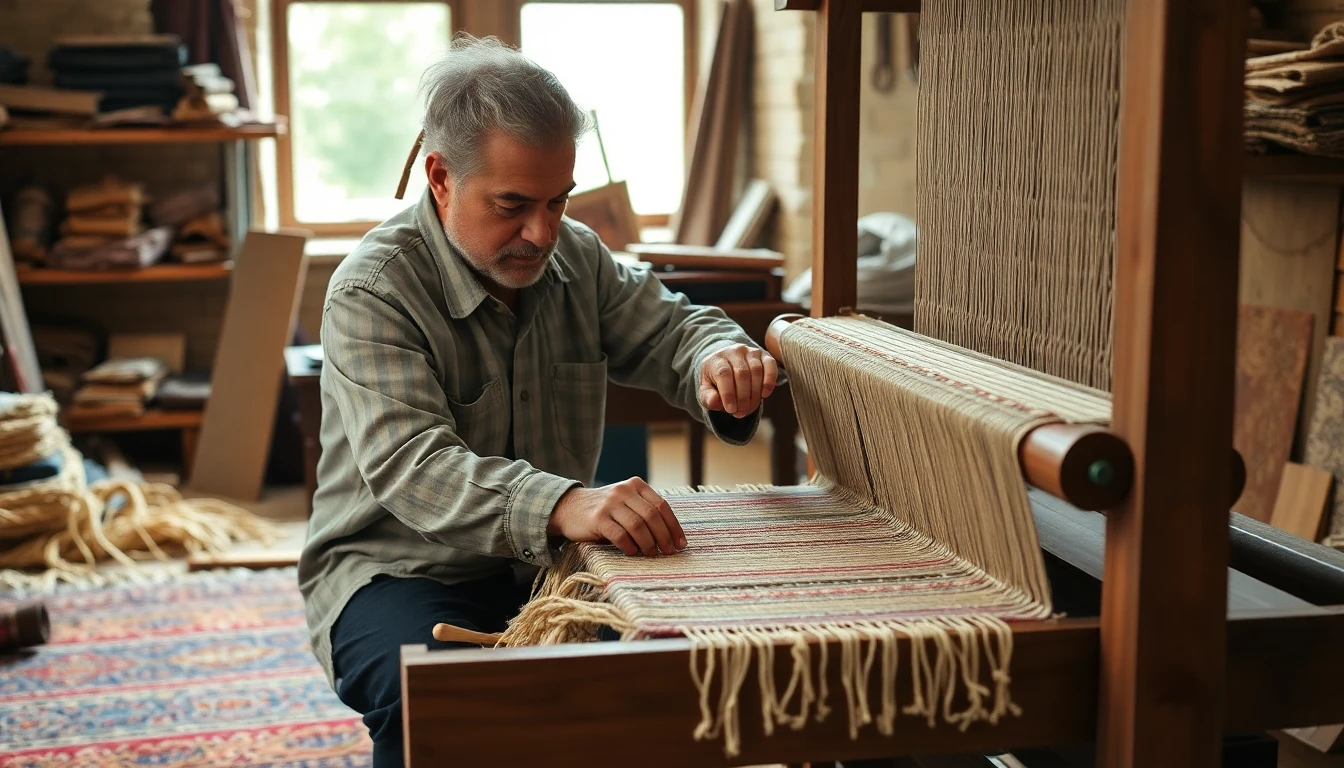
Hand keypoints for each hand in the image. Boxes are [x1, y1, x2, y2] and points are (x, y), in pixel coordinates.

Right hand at [547, 478, 686, 556]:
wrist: (569, 508)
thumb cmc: (605, 511)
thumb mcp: (626, 502)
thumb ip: (645, 511)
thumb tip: (673, 537)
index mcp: (636, 485)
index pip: (662, 505)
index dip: (674, 526)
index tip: (681, 544)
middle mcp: (623, 491)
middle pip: (652, 516)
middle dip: (664, 537)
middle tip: (669, 552)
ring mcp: (610, 503)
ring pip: (638, 526)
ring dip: (648, 544)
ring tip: (651, 554)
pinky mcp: (597, 518)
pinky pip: (620, 535)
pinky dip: (630, 546)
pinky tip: (633, 553)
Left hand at [699, 344, 777, 417]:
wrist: (727, 364)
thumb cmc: (716, 380)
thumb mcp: (706, 389)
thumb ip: (707, 397)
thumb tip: (714, 401)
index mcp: (717, 359)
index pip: (724, 373)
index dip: (728, 393)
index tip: (731, 410)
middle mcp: (734, 351)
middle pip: (741, 374)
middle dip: (743, 398)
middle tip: (741, 413)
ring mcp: (750, 352)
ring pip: (756, 371)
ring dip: (755, 394)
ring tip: (749, 408)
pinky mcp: (764, 355)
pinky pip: (770, 366)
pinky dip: (769, 381)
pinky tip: (764, 395)